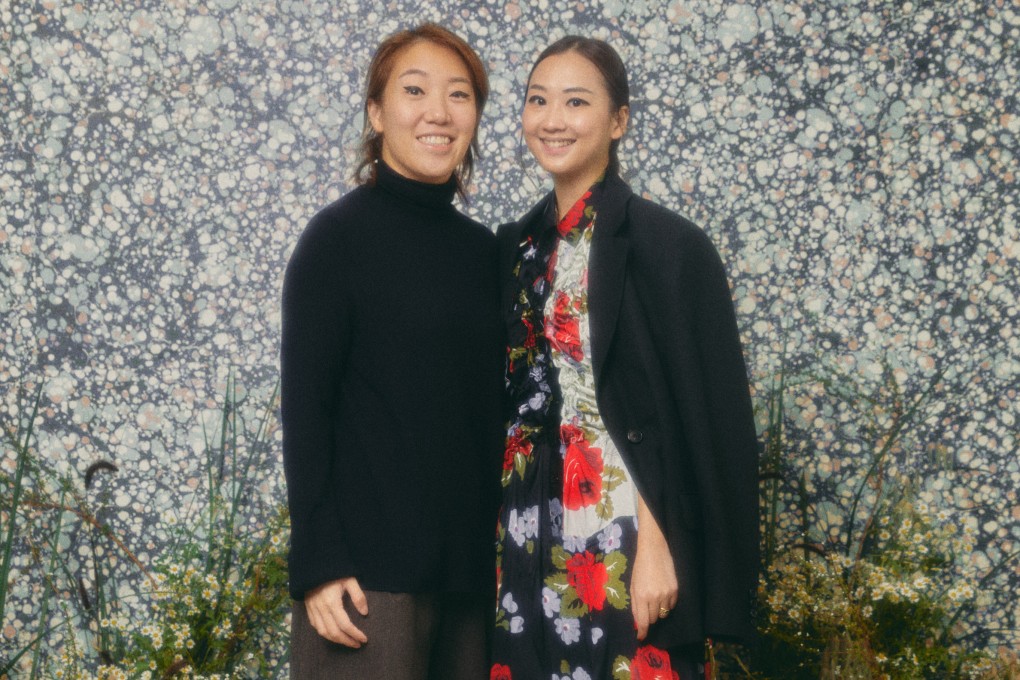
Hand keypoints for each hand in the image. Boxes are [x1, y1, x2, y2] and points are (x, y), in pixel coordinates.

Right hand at [304, 577, 368, 647]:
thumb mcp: (350, 580)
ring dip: (336, 640)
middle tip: (357, 644)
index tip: (364, 639)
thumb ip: (358, 596)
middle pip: (334, 632)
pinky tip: (333, 634)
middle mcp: (321, 609)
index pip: (345, 625)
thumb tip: (364, 613)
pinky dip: (325, 633)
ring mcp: (313, 609)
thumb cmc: (335, 571)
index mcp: (332, 602)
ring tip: (347, 642)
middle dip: (346, 641)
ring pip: (323, 632)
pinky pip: (315, 626)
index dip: (355, 634)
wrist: (314, 564)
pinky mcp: (309, 608)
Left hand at [631, 496, 677, 640]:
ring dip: (658, 610)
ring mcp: (667, 594)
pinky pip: (671, 605)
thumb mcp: (633, 586)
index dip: (642, 632)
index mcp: (641, 596)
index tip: (641, 638)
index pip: (643, 621)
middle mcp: (655, 597)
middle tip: (647, 605)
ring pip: (663, 614)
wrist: (655, 551)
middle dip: (649, 616)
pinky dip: (667, 603)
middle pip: (653, 619)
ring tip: (655, 596)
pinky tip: (663, 592)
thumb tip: (637, 622)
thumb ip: (635, 605)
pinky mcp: (676, 590)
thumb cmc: (640, 568)